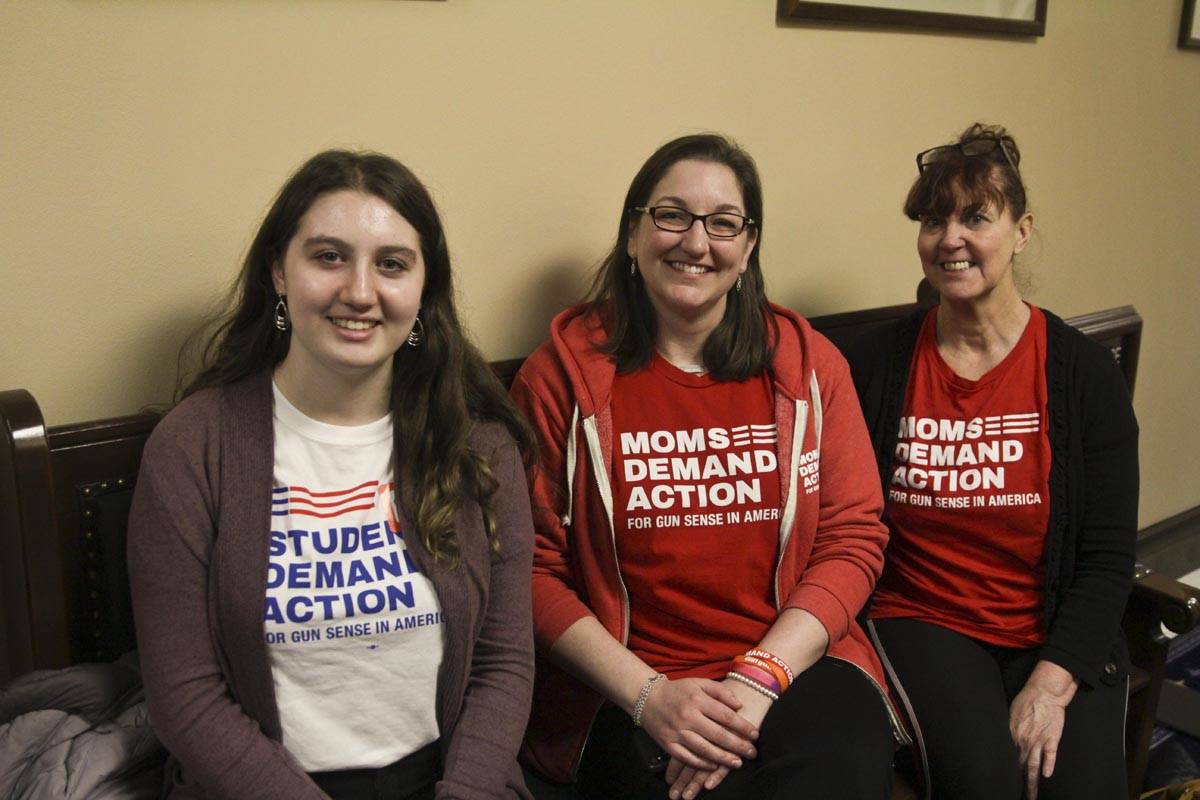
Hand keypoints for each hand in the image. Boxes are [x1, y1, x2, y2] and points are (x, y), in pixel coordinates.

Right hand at [640, 677, 759, 772]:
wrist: (647, 698)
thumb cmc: (678, 691)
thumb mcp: (699, 683)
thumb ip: (720, 692)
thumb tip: (739, 705)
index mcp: (697, 700)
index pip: (725, 716)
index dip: (743, 727)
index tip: (755, 734)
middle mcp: (687, 717)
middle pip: (718, 735)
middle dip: (738, 745)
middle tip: (752, 752)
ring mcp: (677, 732)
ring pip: (704, 749)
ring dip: (723, 758)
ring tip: (737, 762)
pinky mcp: (668, 744)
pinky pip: (687, 758)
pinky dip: (702, 764)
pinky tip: (714, 765)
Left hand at [1008, 661, 1077, 799]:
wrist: (1043, 693)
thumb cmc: (1026, 701)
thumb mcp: (1011, 715)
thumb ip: (1010, 731)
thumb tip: (1007, 743)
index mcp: (1012, 735)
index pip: (1010, 759)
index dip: (1010, 772)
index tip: (1008, 784)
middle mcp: (1024, 741)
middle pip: (1022, 766)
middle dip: (1021, 783)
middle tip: (1021, 796)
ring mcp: (1038, 740)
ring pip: (1034, 765)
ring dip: (1032, 782)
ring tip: (1032, 795)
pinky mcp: (1052, 738)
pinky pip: (1050, 755)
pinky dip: (1048, 765)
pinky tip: (1046, 776)